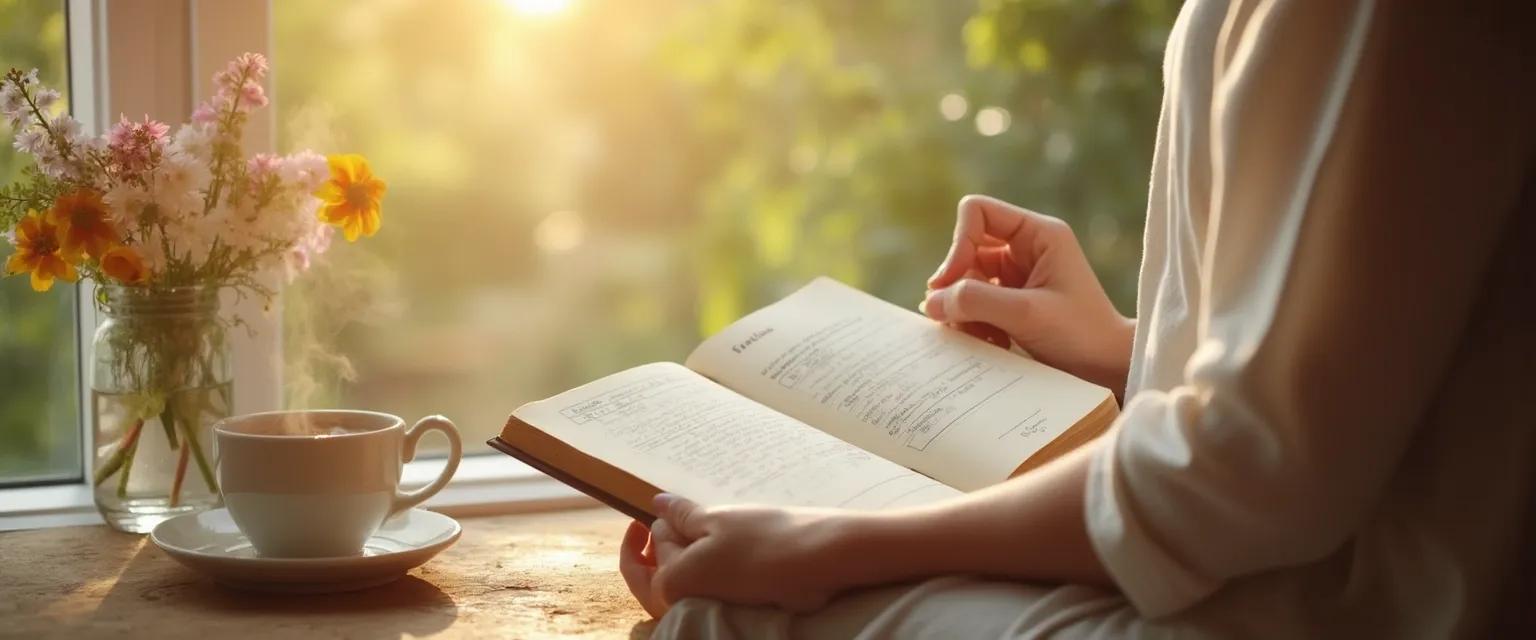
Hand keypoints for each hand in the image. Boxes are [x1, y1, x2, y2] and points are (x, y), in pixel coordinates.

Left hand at [618, 494, 857, 615]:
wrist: (816, 561)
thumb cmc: (762, 537)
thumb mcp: (716, 518)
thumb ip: (681, 515)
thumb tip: (658, 505)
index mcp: (671, 583)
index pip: (654, 546)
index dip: (657, 521)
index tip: (665, 505)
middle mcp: (685, 602)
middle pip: (657, 572)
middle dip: (661, 543)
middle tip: (674, 516)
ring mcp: (710, 605)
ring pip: (683, 579)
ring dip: (684, 552)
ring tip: (702, 526)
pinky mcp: (733, 603)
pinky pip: (705, 585)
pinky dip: (704, 563)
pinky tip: (721, 542)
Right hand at [922, 195, 1133, 392]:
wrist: (1107, 371)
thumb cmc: (1081, 335)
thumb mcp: (1026, 313)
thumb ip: (975, 300)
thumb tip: (929, 301)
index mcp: (1038, 234)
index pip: (977, 213)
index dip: (958, 244)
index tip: (951, 284)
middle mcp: (1025, 249)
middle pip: (965, 250)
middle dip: (957, 286)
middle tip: (955, 320)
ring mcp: (1016, 277)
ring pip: (965, 281)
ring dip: (964, 311)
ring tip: (981, 338)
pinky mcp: (1010, 304)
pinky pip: (973, 304)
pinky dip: (972, 324)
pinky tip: (990, 343)